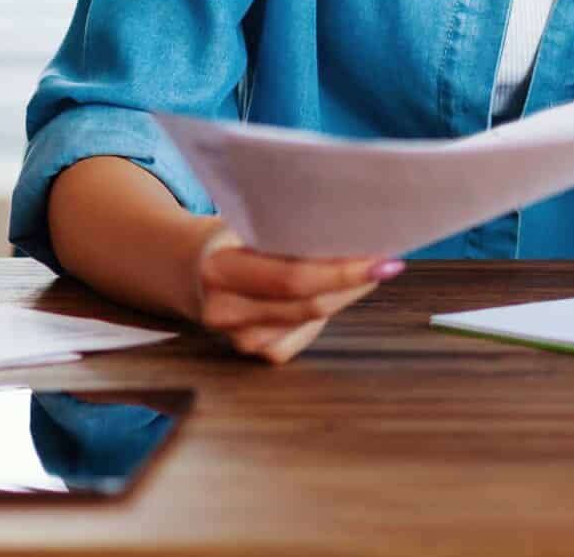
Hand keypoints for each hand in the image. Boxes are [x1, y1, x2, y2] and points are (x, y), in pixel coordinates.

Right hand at [189, 228, 404, 363]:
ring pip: (312, 320)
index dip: (342, 270)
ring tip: (370, 270)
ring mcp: (238, 338)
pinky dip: (324, 313)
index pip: (292, 277)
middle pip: (309, 304)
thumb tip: (351, 223)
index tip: (382, 257)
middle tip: (389, 263)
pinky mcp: (253, 353)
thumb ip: (282, 226)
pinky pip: (303, 335)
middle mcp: (224, 311)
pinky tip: (330, 293)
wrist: (184, 269)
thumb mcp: (242, 220)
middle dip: (355, 283)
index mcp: (219, 269)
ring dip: (346, 296)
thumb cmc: (227, 236)